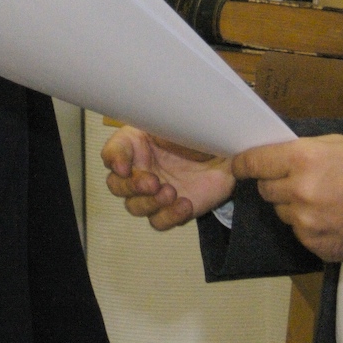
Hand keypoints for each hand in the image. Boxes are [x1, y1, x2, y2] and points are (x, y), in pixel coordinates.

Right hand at [102, 126, 236, 230]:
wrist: (230, 152)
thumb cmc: (202, 132)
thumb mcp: (177, 121)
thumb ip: (155, 124)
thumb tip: (140, 127)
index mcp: (137, 144)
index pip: (111, 153)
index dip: (114, 160)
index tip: (124, 167)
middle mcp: (141, 169)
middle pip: (117, 186)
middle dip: (131, 187)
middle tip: (152, 182)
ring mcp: (155, 192)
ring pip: (135, 207)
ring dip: (149, 203)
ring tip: (170, 192)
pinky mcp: (172, 210)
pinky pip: (159, 221)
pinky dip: (169, 216)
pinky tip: (184, 204)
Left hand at [232, 135, 342, 262]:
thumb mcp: (339, 145)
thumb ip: (302, 150)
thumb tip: (274, 156)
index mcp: (305, 159)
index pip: (255, 162)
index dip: (243, 163)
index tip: (236, 165)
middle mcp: (300, 191)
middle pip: (266, 189)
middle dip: (277, 183)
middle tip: (302, 179)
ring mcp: (306, 222)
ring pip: (281, 212)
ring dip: (294, 205)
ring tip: (326, 199)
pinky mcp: (315, 245)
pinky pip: (299, 231)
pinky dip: (309, 225)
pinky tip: (333, 217)